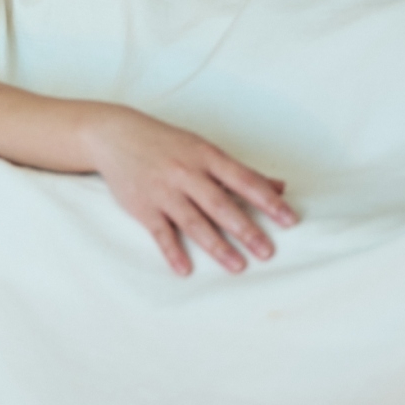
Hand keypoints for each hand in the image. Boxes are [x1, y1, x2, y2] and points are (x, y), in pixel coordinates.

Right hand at [83, 106, 297, 275]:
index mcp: (206, 156)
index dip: (268, 200)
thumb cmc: (166, 143)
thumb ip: (241, 171)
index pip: (243, 180)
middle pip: (220, 204)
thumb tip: (280, 187)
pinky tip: (184, 269)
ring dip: (217, 246)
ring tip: (237, 265)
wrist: (115, 135)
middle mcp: (186, 173)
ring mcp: (164, 190)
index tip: (289, 219)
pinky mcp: (143, 206)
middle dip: (245, 229)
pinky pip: (160, 232)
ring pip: (194, 221)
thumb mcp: (204, 149)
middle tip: (267, 252)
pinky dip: (172, 251)